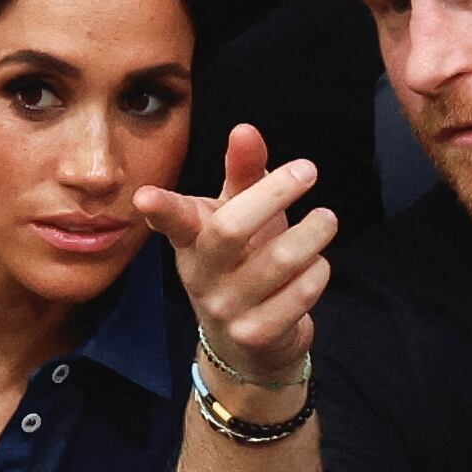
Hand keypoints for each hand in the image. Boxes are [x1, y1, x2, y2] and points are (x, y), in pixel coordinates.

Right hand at [134, 124, 337, 383]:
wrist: (246, 342)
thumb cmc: (242, 260)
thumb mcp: (237, 212)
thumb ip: (243, 172)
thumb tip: (245, 130)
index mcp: (190, 240)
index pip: (173, 220)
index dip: (160, 208)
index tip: (144, 196)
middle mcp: (201, 275)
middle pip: (231, 228)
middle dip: (274, 193)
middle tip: (308, 170)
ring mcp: (227, 309)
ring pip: (278, 260)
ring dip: (313, 232)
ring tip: (326, 220)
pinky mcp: (257, 335)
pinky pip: (300, 293)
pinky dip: (318, 271)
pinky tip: (317, 265)